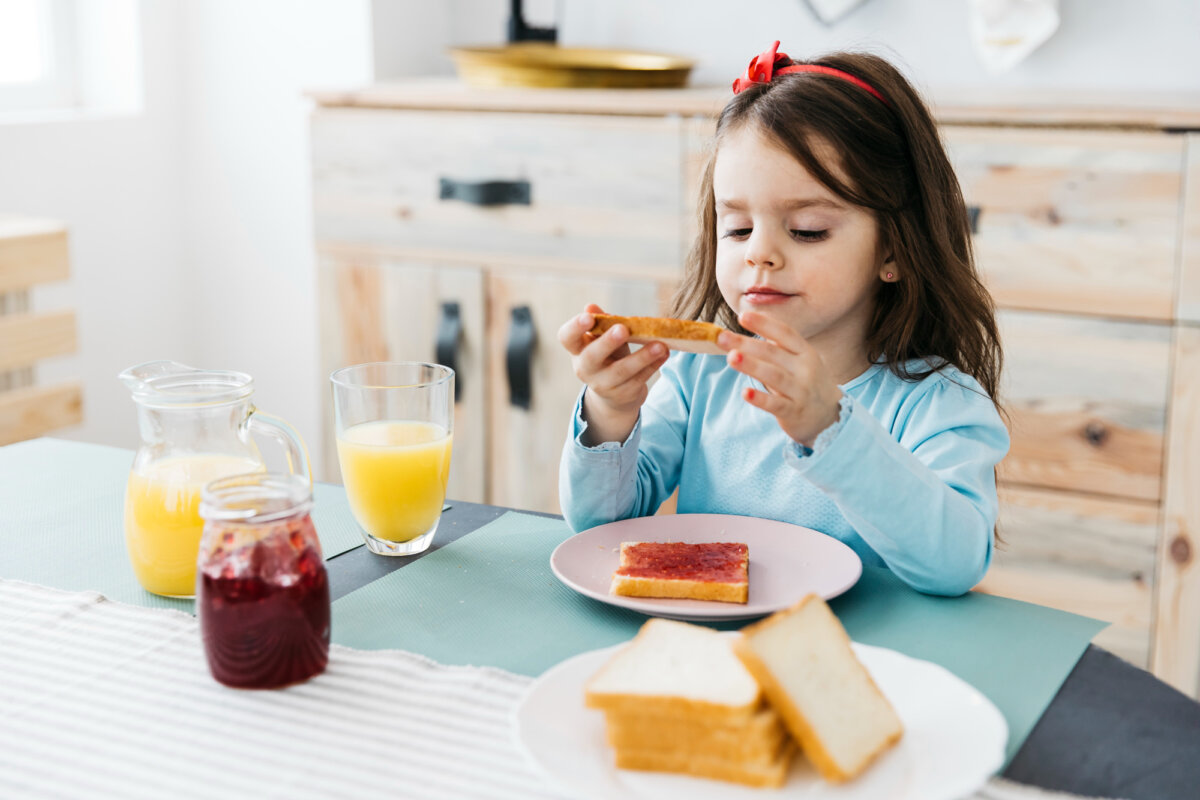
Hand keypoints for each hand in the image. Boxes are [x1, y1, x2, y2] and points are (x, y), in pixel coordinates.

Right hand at [558, 303, 669, 443]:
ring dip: (642, 357)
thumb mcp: (603, 339)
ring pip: (622, 371)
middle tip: (622, 329)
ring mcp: (604, 384)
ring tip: (660, 345)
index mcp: (577, 350)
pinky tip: (665, 353)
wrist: (615, 395)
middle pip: (592, 357)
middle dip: (607, 342)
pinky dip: (654, 365)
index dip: (575, 327)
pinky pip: (640, 378)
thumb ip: (601, 324)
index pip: (567, 337)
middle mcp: (585, 369)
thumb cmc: (607, 356)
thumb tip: (591, 306)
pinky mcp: (623, 394)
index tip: (589, 317)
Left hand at [717, 311, 842, 447]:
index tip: (743, 316)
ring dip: (751, 366)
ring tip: (731, 357)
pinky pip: (776, 404)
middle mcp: (805, 369)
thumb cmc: (805, 381)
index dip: (764, 323)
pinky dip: (761, 398)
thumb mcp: (799, 360)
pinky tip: (745, 392)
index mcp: (804, 351)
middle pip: (772, 353)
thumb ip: (776, 346)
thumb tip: (746, 324)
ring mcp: (801, 391)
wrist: (829, 415)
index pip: (784, 333)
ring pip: (774, 376)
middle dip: (746, 344)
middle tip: (721, 337)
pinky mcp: (794, 412)